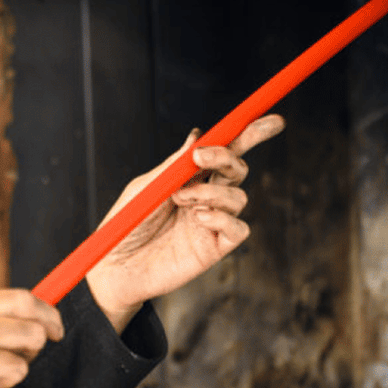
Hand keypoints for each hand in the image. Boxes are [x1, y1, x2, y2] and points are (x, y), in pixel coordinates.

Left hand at [85, 114, 285, 329]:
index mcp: (190, 177)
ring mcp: (212, 222)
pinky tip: (199, 218)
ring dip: (212, 192)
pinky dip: (223, 218)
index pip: (226, 151)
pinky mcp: (215, 248)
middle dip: (227, 157)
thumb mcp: (146, 187)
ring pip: (238, 197)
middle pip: (238, 169)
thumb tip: (197, 136)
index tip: (271, 121)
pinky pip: (238, 229)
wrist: (116, 266)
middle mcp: (206, 197)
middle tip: (200, 158)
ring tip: (180, 199)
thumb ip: (174, 165)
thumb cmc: (126, 225)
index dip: (250, 134)